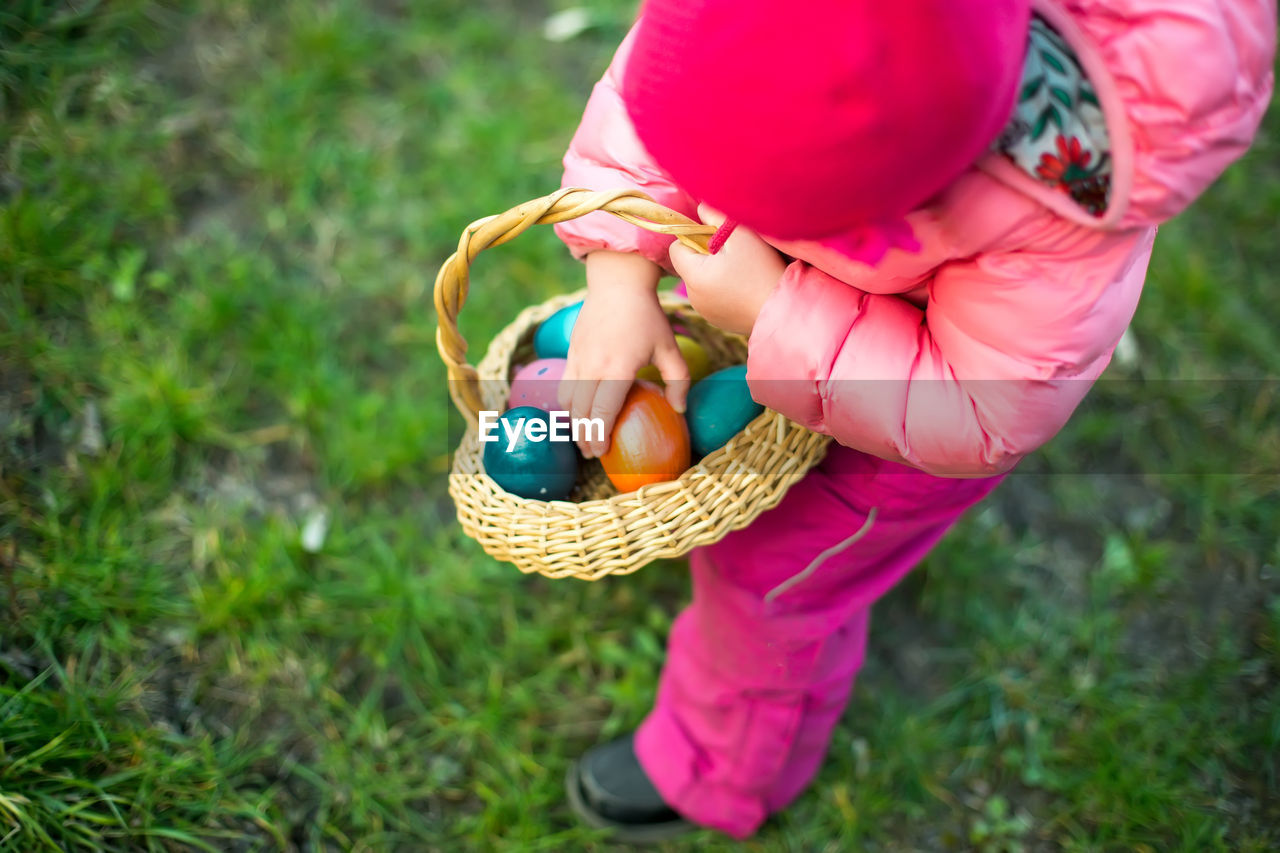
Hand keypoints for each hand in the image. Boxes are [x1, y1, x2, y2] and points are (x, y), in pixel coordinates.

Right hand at [558, 251, 690, 457]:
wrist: (617, 284)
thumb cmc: (648, 317)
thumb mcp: (669, 348)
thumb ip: (678, 380)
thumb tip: (679, 410)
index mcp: (618, 367)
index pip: (602, 410)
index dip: (600, 435)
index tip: (602, 452)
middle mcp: (593, 365)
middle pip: (581, 412)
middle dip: (584, 437)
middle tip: (593, 453)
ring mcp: (578, 359)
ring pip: (567, 401)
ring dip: (573, 423)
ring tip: (584, 437)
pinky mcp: (571, 353)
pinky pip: (563, 385)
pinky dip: (568, 404)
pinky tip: (578, 412)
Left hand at [669, 204, 786, 335]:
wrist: (784, 308)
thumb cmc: (762, 269)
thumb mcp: (740, 234)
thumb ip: (715, 215)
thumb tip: (701, 207)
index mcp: (693, 276)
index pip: (677, 248)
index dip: (695, 237)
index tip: (718, 237)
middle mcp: (693, 297)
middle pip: (690, 265)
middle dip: (707, 255)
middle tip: (736, 254)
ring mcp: (706, 311)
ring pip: (702, 281)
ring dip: (716, 272)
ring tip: (743, 272)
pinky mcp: (719, 321)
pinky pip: (714, 297)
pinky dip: (725, 289)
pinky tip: (746, 288)